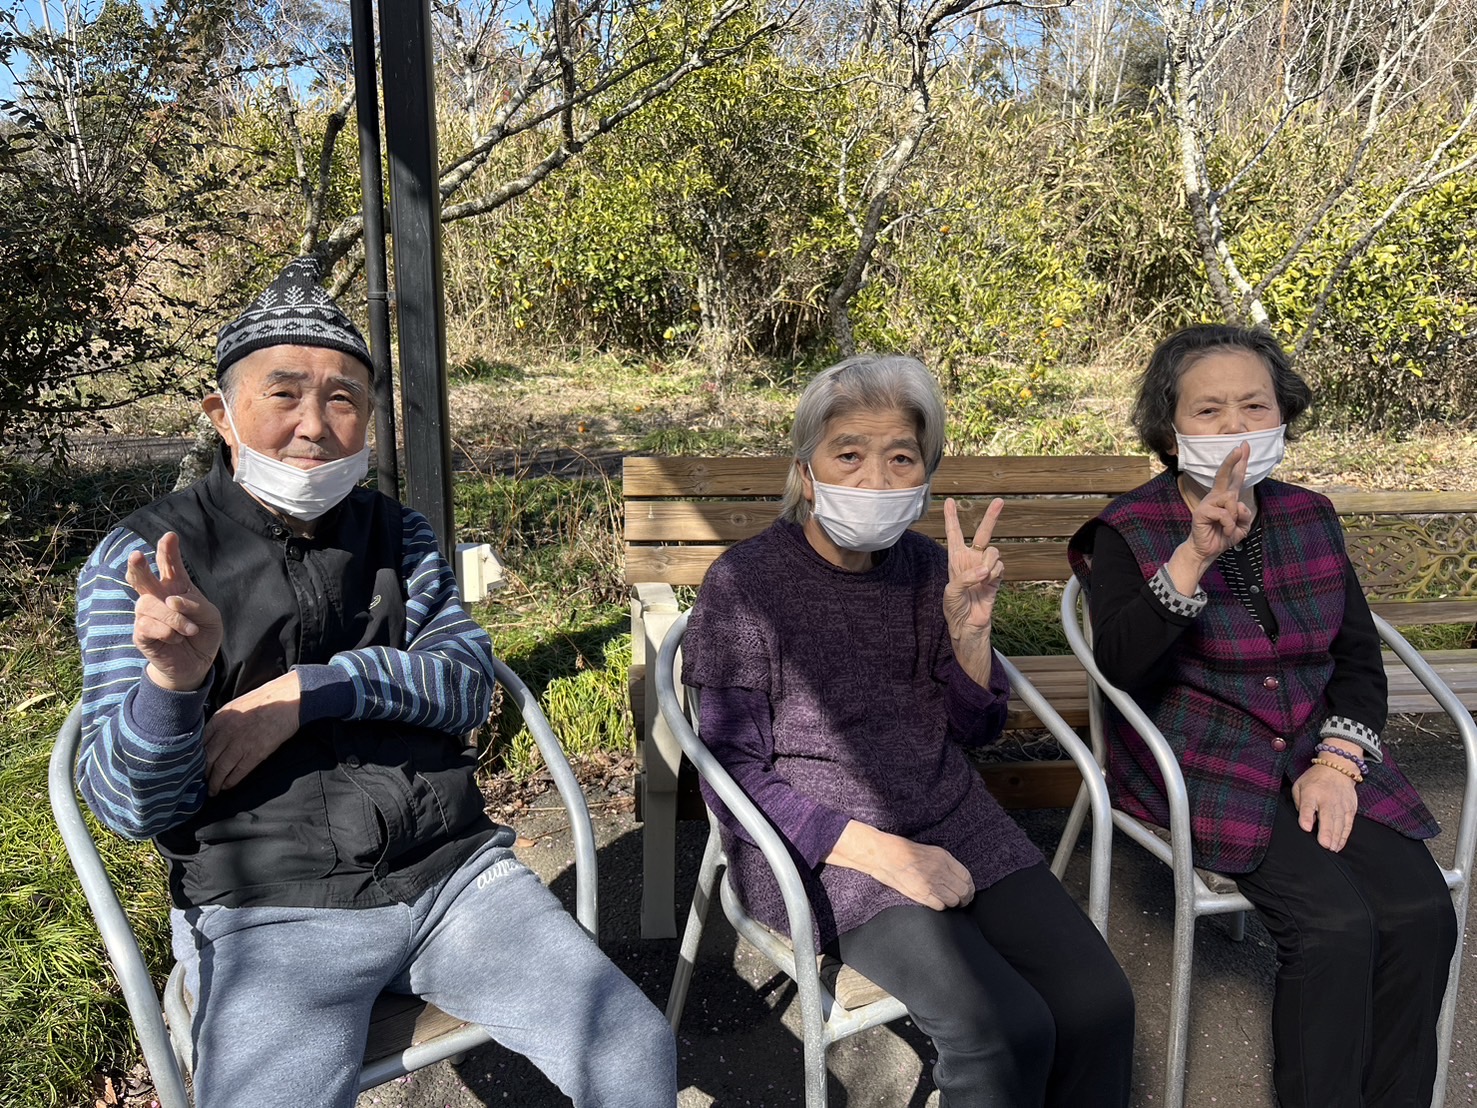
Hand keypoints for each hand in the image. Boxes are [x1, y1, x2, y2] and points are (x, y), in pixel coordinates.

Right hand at [127, 531, 221, 691]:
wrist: (196, 663)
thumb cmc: (202, 634)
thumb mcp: (211, 617)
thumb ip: (196, 604)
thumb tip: (171, 600)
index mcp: (176, 587)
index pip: (169, 565)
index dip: (167, 550)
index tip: (170, 536)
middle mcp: (157, 597)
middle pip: (142, 577)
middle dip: (138, 565)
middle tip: (137, 555)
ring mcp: (146, 614)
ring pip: (149, 604)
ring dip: (174, 617)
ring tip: (188, 631)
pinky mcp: (141, 633)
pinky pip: (149, 625)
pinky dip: (168, 632)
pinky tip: (176, 639)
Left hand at [204, 672, 301, 794]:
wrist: (287, 701)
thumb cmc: (264, 701)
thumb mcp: (235, 707)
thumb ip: (222, 722)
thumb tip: (214, 738)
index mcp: (219, 719)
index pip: (199, 744)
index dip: (195, 758)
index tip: (193, 766)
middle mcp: (225, 733)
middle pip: (207, 759)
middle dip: (203, 773)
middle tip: (200, 782)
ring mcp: (239, 744)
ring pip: (220, 769)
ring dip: (214, 783)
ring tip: (212, 790)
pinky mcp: (255, 753)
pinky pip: (238, 772)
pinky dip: (231, 781)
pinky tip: (227, 786)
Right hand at [827, 821, 974, 909]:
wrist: (884, 856)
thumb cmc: (904, 851)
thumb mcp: (931, 851)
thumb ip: (946, 864)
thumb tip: (958, 878)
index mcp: (944, 858)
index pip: (967, 877)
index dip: (970, 886)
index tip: (968, 890)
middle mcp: (940, 871)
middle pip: (963, 891)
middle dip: (966, 897)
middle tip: (963, 900)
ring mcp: (931, 884)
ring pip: (954, 901)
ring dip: (954, 903)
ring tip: (951, 902)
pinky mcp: (921, 895)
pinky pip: (940, 906)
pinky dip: (941, 906)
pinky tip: (937, 901)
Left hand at [943, 497, 1004, 684]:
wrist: (969, 625)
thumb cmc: (954, 608)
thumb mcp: (951, 592)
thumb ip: (966, 577)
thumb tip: (984, 570)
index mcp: (955, 559)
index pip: (954, 534)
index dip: (951, 517)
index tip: (949, 501)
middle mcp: (971, 559)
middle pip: (983, 533)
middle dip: (991, 517)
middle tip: (999, 501)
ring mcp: (986, 567)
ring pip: (994, 552)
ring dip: (988, 563)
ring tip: (982, 577)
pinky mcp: (997, 577)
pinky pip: (1000, 567)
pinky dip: (994, 574)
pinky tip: (988, 583)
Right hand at [1185, 443, 1253, 565]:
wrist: (1207, 551)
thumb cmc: (1222, 536)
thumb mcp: (1242, 526)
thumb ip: (1245, 514)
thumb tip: (1238, 505)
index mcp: (1225, 498)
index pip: (1234, 478)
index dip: (1240, 463)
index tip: (1244, 447)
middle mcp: (1216, 497)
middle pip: (1224, 475)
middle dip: (1233, 461)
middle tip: (1240, 447)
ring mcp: (1208, 503)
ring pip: (1231, 500)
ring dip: (1235, 517)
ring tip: (1229, 528)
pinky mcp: (1202, 512)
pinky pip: (1225, 514)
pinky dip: (1229, 525)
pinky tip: (1224, 531)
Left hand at [1293, 762, 1358, 851]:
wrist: (1337, 769)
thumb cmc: (1314, 780)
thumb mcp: (1300, 786)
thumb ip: (1299, 803)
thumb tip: (1305, 822)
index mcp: (1311, 792)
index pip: (1308, 805)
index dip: (1306, 816)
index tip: (1305, 828)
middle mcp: (1328, 799)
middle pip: (1327, 817)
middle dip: (1326, 831)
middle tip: (1324, 846)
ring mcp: (1341, 804)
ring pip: (1339, 823)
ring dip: (1336, 837)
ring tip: (1331, 849)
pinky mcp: (1350, 809)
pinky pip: (1348, 824)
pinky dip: (1344, 836)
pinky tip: (1339, 845)